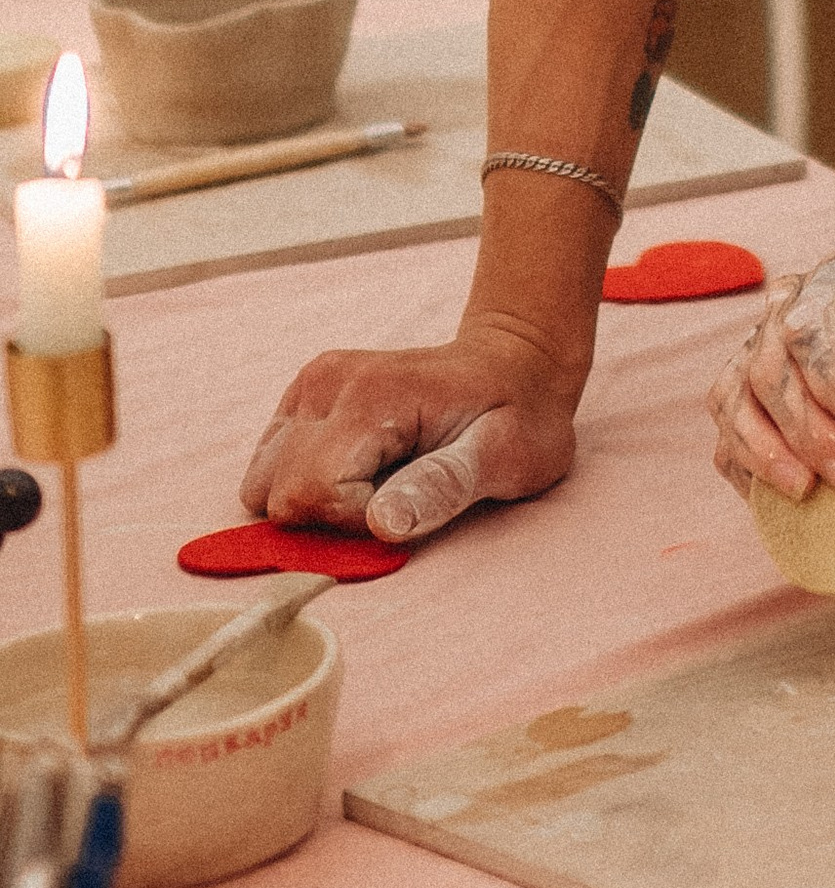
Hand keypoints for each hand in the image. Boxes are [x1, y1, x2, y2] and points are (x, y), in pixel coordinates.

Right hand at [241, 317, 581, 544]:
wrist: (513, 365)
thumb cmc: (517, 417)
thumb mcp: (504, 456)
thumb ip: (443, 487)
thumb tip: (383, 523)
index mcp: (370, 396)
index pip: (312, 494)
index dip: (356, 522)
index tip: (409, 503)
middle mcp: (327, 382)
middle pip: (280, 493)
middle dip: (332, 517)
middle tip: (398, 493)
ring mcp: (311, 385)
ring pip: (265, 484)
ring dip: (314, 502)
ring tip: (378, 481)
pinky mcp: (303, 395)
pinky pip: (270, 466)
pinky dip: (305, 484)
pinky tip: (358, 470)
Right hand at [706, 253, 834, 503]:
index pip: (809, 332)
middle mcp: (784, 305)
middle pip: (767, 370)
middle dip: (805, 433)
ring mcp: (756, 343)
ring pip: (731, 398)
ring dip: (763, 454)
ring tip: (806, 493)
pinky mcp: (744, 384)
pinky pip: (727, 428)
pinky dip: (745, 465)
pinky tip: (780, 496)